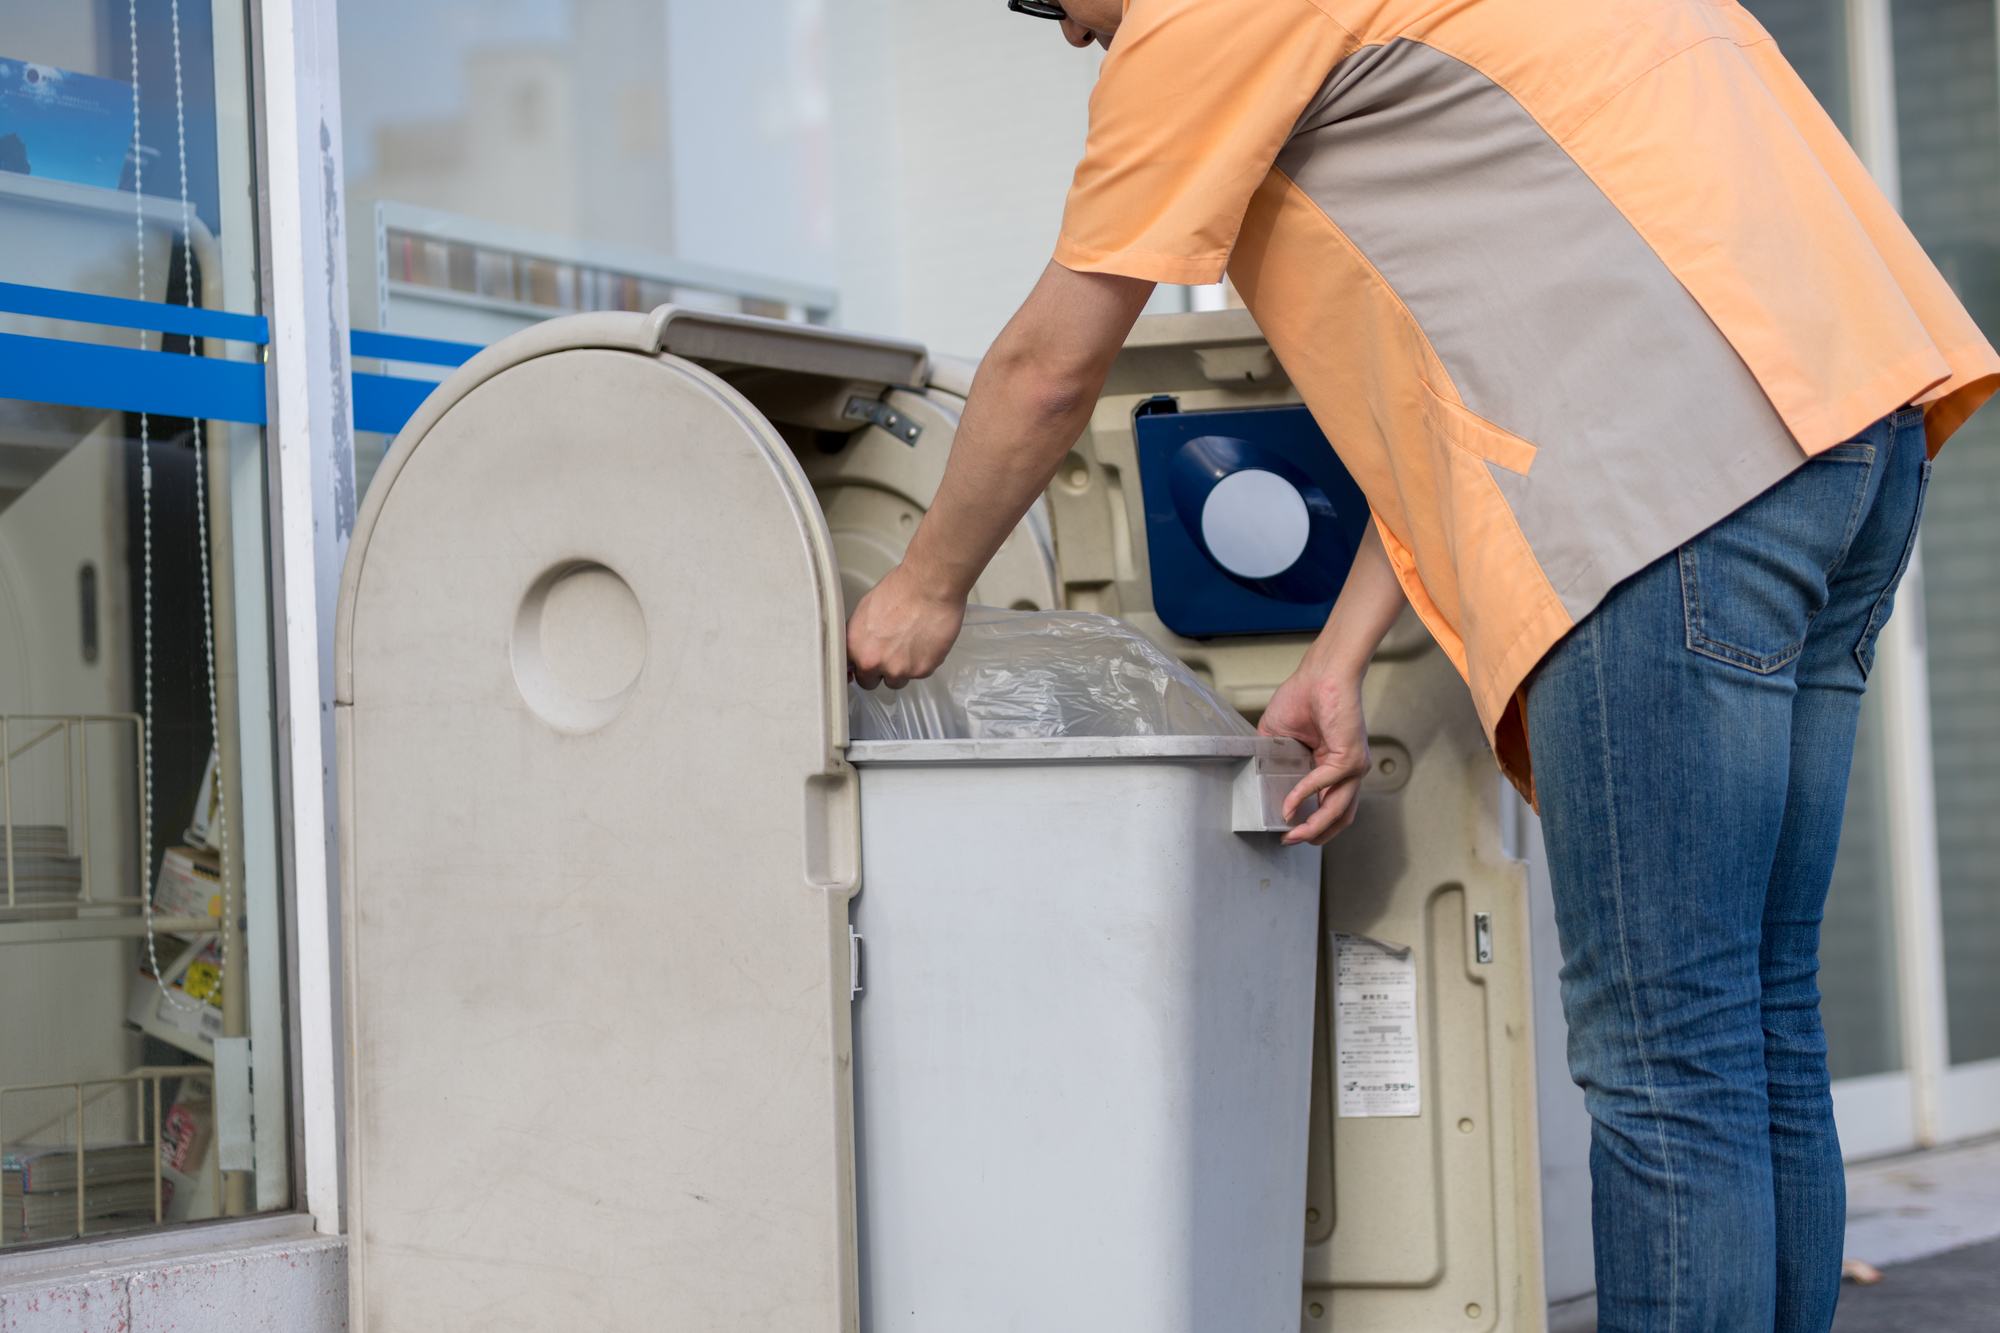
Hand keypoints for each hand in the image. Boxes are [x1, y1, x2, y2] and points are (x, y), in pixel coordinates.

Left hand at [846, 564, 966, 689]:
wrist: (929, 587)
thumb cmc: (901, 590)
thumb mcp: (866, 609)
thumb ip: (860, 636)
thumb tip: (860, 645)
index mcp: (855, 646)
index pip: (849, 671)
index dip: (859, 667)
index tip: (864, 667)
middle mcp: (872, 661)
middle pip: (870, 682)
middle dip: (879, 671)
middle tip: (891, 653)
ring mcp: (898, 669)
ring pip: (897, 680)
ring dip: (902, 668)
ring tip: (911, 644)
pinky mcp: (921, 670)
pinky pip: (919, 674)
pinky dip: (923, 661)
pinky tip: (925, 641)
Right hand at [1259, 657, 1372, 846]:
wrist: (1320, 674)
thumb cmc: (1303, 696)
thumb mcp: (1277, 736)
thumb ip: (1271, 760)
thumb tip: (1256, 779)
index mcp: (1331, 766)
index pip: (1328, 805)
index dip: (1311, 823)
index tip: (1286, 831)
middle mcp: (1347, 770)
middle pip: (1339, 816)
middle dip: (1314, 835)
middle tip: (1290, 840)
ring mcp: (1352, 766)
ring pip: (1338, 810)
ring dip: (1314, 828)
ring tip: (1291, 835)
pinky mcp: (1350, 758)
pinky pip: (1324, 783)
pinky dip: (1303, 795)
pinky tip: (1288, 803)